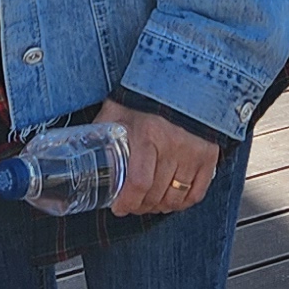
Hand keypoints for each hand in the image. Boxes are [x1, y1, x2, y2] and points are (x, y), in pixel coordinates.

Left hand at [91, 100, 221, 215]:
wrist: (183, 80)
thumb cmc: (144, 97)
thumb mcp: (117, 110)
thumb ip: (101, 131)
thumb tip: (79, 153)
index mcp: (146, 135)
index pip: (139, 182)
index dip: (127, 203)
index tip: (119, 208)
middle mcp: (173, 145)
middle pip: (156, 194)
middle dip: (140, 206)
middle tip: (132, 204)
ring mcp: (193, 152)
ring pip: (175, 198)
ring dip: (160, 207)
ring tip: (150, 202)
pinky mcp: (209, 156)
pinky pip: (197, 193)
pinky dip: (183, 203)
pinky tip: (172, 199)